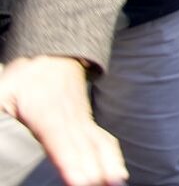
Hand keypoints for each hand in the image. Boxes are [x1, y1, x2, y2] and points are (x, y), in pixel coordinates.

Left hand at [0, 56, 127, 185]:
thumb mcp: (2, 92)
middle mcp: (70, 119)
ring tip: (116, 184)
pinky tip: (118, 175)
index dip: (71, 164)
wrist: (52, 55)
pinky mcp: (88, 123)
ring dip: (109, 166)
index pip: (61, 144)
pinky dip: (113, 158)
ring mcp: (82, 121)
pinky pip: (104, 142)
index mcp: (46, 114)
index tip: (80, 182)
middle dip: (93, 172)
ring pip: (98, 145)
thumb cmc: (24, 78)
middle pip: (85, 150)